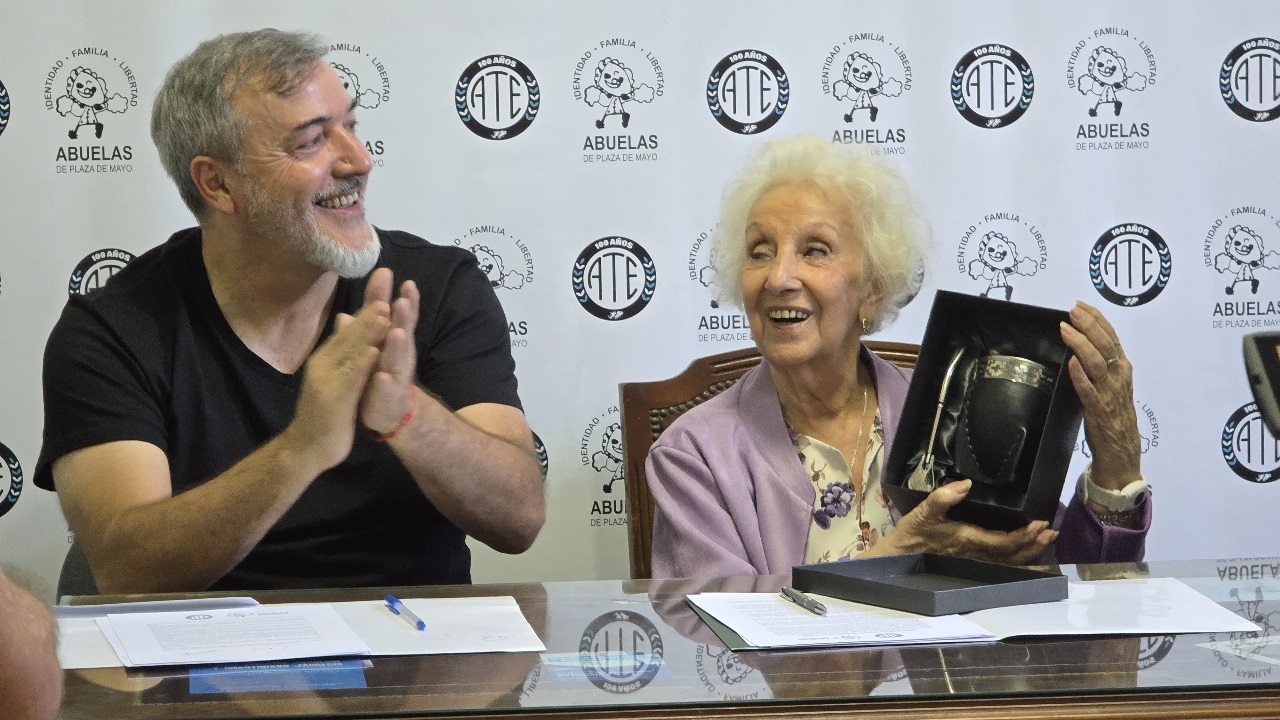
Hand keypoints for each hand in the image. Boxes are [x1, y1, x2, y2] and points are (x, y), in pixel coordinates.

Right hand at [286, 294, 390, 470]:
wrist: (306, 449)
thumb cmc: (324, 413)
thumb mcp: (333, 376)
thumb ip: (342, 349)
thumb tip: (345, 318)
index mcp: (326, 357)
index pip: (349, 326)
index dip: (367, 303)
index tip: (382, 279)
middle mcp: (324, 364)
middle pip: (350, 331)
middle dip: (369, 307)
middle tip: (385, 282)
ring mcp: (327, 381)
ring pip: (351, 351)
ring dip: (367, 330)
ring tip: (384, 308)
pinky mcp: (334, 400)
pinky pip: (351, 379)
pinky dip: (362, 364)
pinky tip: (374, 351)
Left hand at [357, 267, 420, 435]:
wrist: (390, 411)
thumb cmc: (382, 370)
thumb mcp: (377, 343)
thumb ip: (374, 320)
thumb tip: (367, 299)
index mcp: (396, 342)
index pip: (402, 318)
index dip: (407, 301)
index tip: (407, 282)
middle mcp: (400, 357)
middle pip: (403, 334)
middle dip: (403, 318)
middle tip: (402, 301)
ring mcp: (397, 378)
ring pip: (398, 361)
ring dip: (396, 347)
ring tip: (395, 332)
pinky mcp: (390, 399)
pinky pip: (388, 391)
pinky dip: (385, 384)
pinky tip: (383, 377)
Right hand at [888, 480, 1057, 564]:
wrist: (898, 558)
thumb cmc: (912, 534)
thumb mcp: (922, 512)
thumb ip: (942, 497)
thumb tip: (965, 484)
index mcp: (968, 540)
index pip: (1004, 542)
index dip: (1024, 535)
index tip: (1040, 523)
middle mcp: (976, 554)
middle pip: (1013, 554)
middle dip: (1034, 544)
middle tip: (1051, 531)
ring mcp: (975, 560)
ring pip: (1010, 561)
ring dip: (1031, 552)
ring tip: (1046, 540)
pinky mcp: (972, 561)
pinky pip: (1002, 564)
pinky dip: (1018, 560)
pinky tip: (1028, 555)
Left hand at [1060, 301, 1141, 489]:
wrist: (1121, 449)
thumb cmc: (1112, 414)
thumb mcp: (1111, 383)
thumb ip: (1101, 363)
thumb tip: (1080, 341)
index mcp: (1123, 368)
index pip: (1111, 337)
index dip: (1096, 319)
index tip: (1080, 305)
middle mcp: (1119, 377)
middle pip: (1105, 345)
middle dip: (1088, 325)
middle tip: (1072, 311)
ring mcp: (1109, 393)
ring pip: (1097, 363)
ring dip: (1081, 344)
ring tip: (1066, 330)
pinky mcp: (1098, 410)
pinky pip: (1089, 391)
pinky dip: (1080, 376)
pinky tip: (1071, 363)